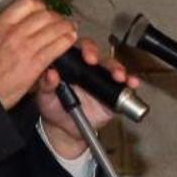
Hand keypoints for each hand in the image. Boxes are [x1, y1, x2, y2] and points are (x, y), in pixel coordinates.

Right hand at [0, 0, 77, 109]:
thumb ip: (4, 31)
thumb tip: (16, 25)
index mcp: (0, 25)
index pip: (27, 4)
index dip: (40, 6)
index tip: (44, 11)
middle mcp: (14, 33)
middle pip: (44, 14)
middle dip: (56, 17)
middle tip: (61, 22)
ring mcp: (25, 47)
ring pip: (54, 28)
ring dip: (65, 28)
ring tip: (70, 29)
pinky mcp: (35, 63)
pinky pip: (56, 47)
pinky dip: (66, 41)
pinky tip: (69, 41)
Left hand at [36, 39, 141, 157]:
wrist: (64, 128)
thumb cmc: (54, 107)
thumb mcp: (45, 97)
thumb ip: (46, 85)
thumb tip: (50, 74)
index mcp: (70, 64)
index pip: (77, 48)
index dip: (82, 48)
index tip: (84, 55)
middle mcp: (87, 68)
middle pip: (96, 53)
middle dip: (98, 55)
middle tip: (95, 61)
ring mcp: (101, 79)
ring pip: (111, 67)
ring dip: (116, 68)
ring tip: (118, 76)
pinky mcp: (112, 92)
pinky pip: (123, 85)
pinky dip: (129, 82)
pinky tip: (132, 83)